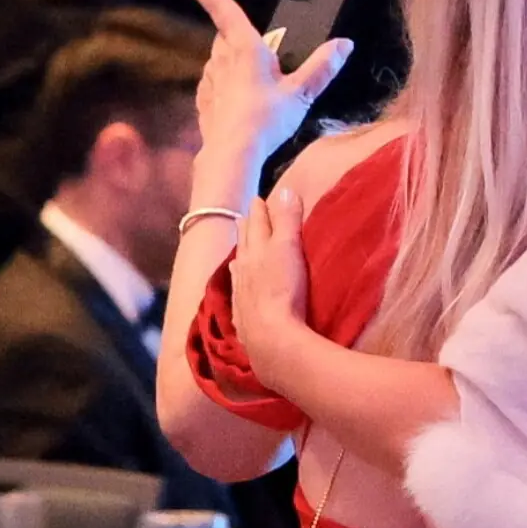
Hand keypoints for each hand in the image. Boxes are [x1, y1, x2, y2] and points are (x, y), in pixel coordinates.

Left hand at [183, 0, 353, 169]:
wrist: (232, 155)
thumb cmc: (266, 119)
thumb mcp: (301, 93)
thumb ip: (322, 67)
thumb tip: (345, 44)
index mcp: (245, 49)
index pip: (224, 11)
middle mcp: (222, 60)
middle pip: (225, 36)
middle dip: (237, 35)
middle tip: (262, 48)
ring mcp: (209, 81)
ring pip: (218, 59)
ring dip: (232, 60)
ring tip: (256, 77)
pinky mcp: (205, 101)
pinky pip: (214, 83)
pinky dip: (225, 84)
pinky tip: (240, 100)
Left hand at [231, 189, 311, 393]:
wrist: (271, 338)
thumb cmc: (283, 290)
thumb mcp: (289, 248)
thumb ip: (287, 220)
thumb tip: (285, 189)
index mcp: (256, 251)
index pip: (257, 224)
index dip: (260, 211)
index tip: (260, 199)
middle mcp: (244, 270)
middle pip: (245, 244)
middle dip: (247, 229)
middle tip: (246, 216)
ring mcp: (242, 295)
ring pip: (239, 269)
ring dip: (241, 256)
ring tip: (239, 251)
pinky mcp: (245, 318)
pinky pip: (238, 295)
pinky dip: (239, 286)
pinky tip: (238, 290)